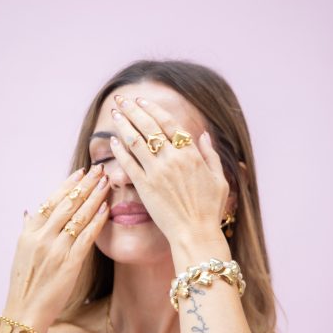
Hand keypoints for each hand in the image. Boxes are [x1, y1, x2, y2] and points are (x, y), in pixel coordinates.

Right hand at [2, 165, 109, 331]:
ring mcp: (56, 249)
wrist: (25, 311)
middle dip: (86, 184)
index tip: (81, 171)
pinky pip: (87, 236)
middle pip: (68, 203)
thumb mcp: (21, 252)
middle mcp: (42, 236)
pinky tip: (107, 208)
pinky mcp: (70, 263)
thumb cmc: (24, 283)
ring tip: (106, 182)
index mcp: (30, 232)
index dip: (68, 184)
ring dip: (95, 197)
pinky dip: (97, 220)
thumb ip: (27, 229)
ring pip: (79, 216)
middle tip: (100, 169)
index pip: (51, 200)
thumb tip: (29, 211)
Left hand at [108, 95, 229, 245]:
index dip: (153, 109)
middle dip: (133, 110)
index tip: (142, 101)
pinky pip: (129, 164)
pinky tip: (113, 142)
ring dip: (124, 125)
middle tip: (122, 99)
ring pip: (136, 141)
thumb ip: (211, 155)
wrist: (195, 233)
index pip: (169, 123)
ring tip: (115, 114)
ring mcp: (157, 172)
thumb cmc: (210, 210)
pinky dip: (119, 150)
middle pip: (149, 126)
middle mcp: (173, 159)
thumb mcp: (219, 179)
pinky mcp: (145, 187)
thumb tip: (203, 135)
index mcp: (192, 154)